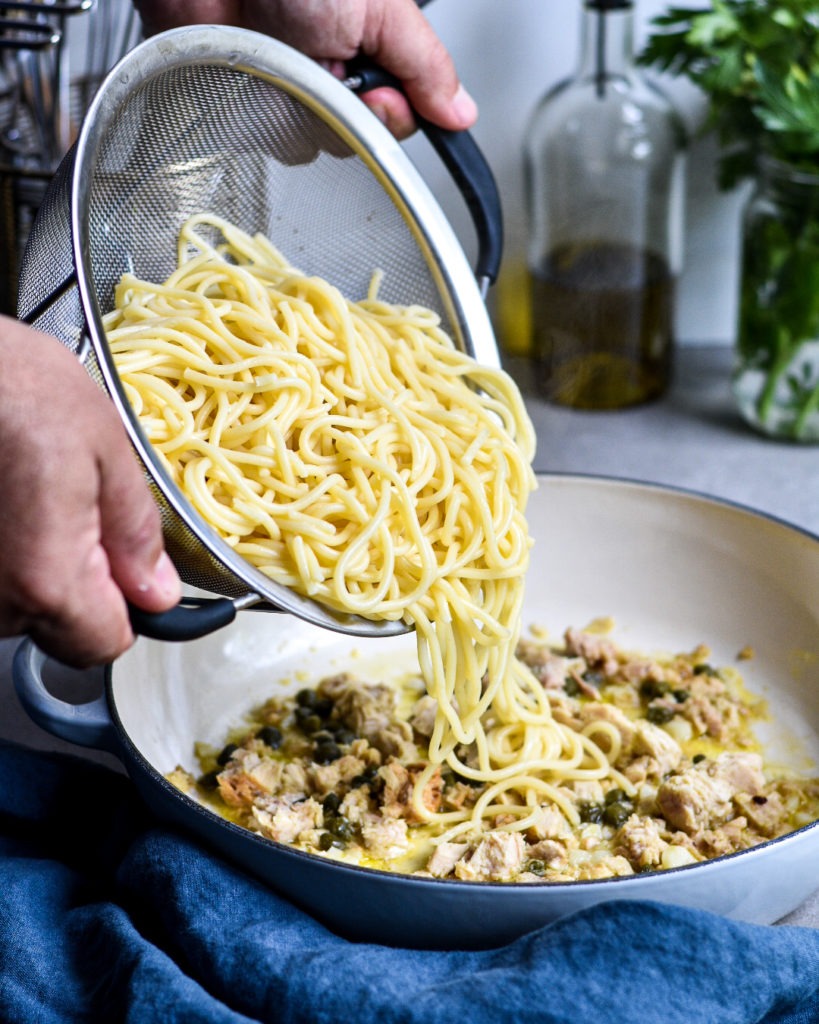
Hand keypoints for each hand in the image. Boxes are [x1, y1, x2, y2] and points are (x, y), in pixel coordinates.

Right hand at [0, 317, 180, 666]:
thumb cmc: (13, 384)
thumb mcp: (105, 447)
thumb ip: (137, 532)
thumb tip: (159, 592)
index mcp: (46, 578)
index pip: (105, 644)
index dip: (128, 608)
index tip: (129, 568)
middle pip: (59, 627)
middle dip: (78, 580)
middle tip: (70, 507)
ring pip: (17, 605)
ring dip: (33, 564)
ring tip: (27, 495)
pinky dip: (1, 551)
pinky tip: (3, 501)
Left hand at [132, 0, 477, 138]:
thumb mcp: (382, 9)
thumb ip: (425, 63)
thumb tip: (462, 110)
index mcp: (366, 51)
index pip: (397, 118)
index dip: (390, 118)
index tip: (377, 97)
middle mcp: (328, 75)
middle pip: (353, 139)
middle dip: (338, 112)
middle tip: (322, 66)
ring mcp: (285, 91)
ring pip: (306, 144)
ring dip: (292, 107)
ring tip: (276, 56)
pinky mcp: (242, 105)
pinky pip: (260, 141)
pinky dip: (253, 112)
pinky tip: (249, 76)